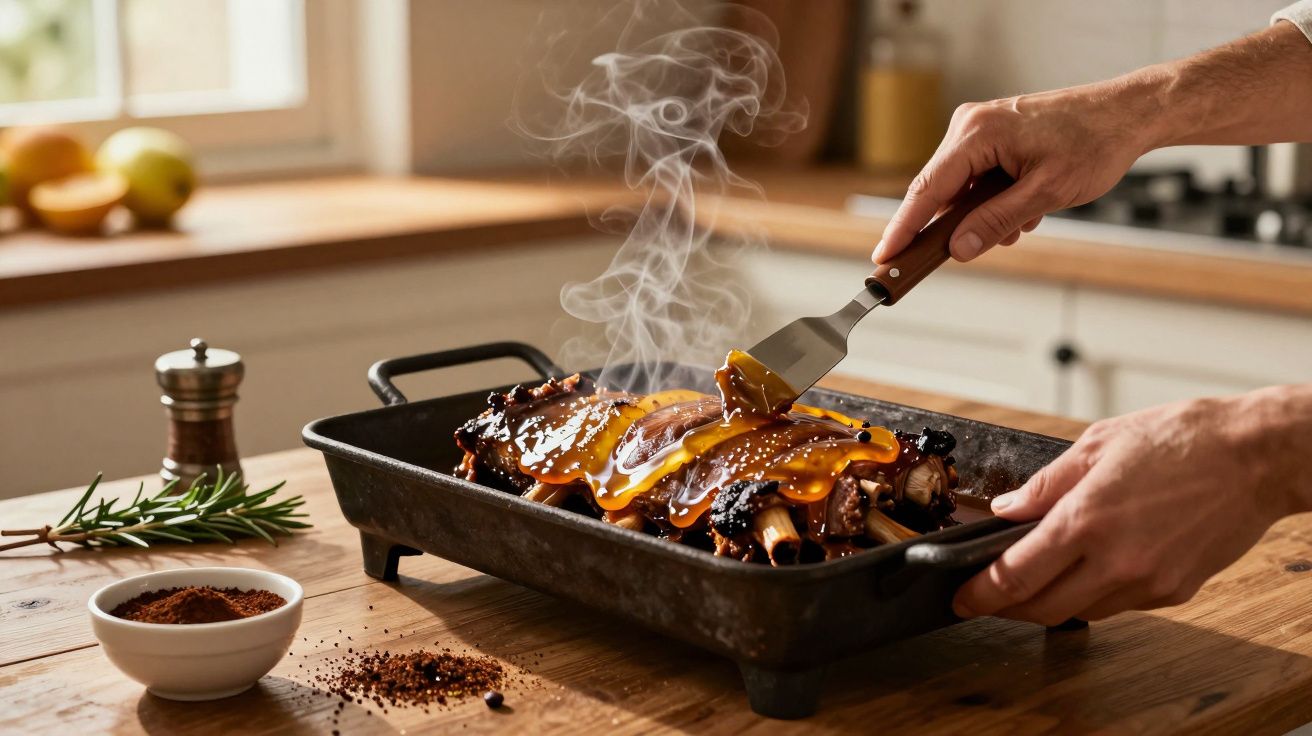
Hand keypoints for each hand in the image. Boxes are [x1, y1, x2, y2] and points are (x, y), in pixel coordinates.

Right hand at [873, 83, 1154, 263]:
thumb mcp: (1046, 193)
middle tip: (962, 255)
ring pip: (961, 187)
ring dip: (983, 214)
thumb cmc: (1095, 143)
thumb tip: (959, 249)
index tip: (883, 257)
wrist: (1128, 113)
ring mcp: (979, 127)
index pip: (928, 190)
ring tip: (1023, 223)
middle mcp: (969, 125)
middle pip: (940, 190)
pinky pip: (977, 177)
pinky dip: (994, 199)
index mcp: (977, 133)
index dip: (904, 229)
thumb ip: (996, 222)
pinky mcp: (992, 134)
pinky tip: (1026, 205)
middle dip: (957, 225)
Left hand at [953, 387, 1311, 624]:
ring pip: (1080, 612)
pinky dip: (1094, 594)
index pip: (1016, 575)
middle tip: (988, 597)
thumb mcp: (1098, 445)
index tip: (962, 597)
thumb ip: (1045, 484)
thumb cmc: (1183, 440)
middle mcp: (1116, 559)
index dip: (981, 593)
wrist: (1257, 456)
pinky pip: (1118, 605)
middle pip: (1042, 608)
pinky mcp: (1174, 592)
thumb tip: (1007, 509)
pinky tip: (1091, 569)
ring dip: (1050, 602)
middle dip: (1006, 608)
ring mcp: (1148, 581)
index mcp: (1087, 519)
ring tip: (1037, 577)